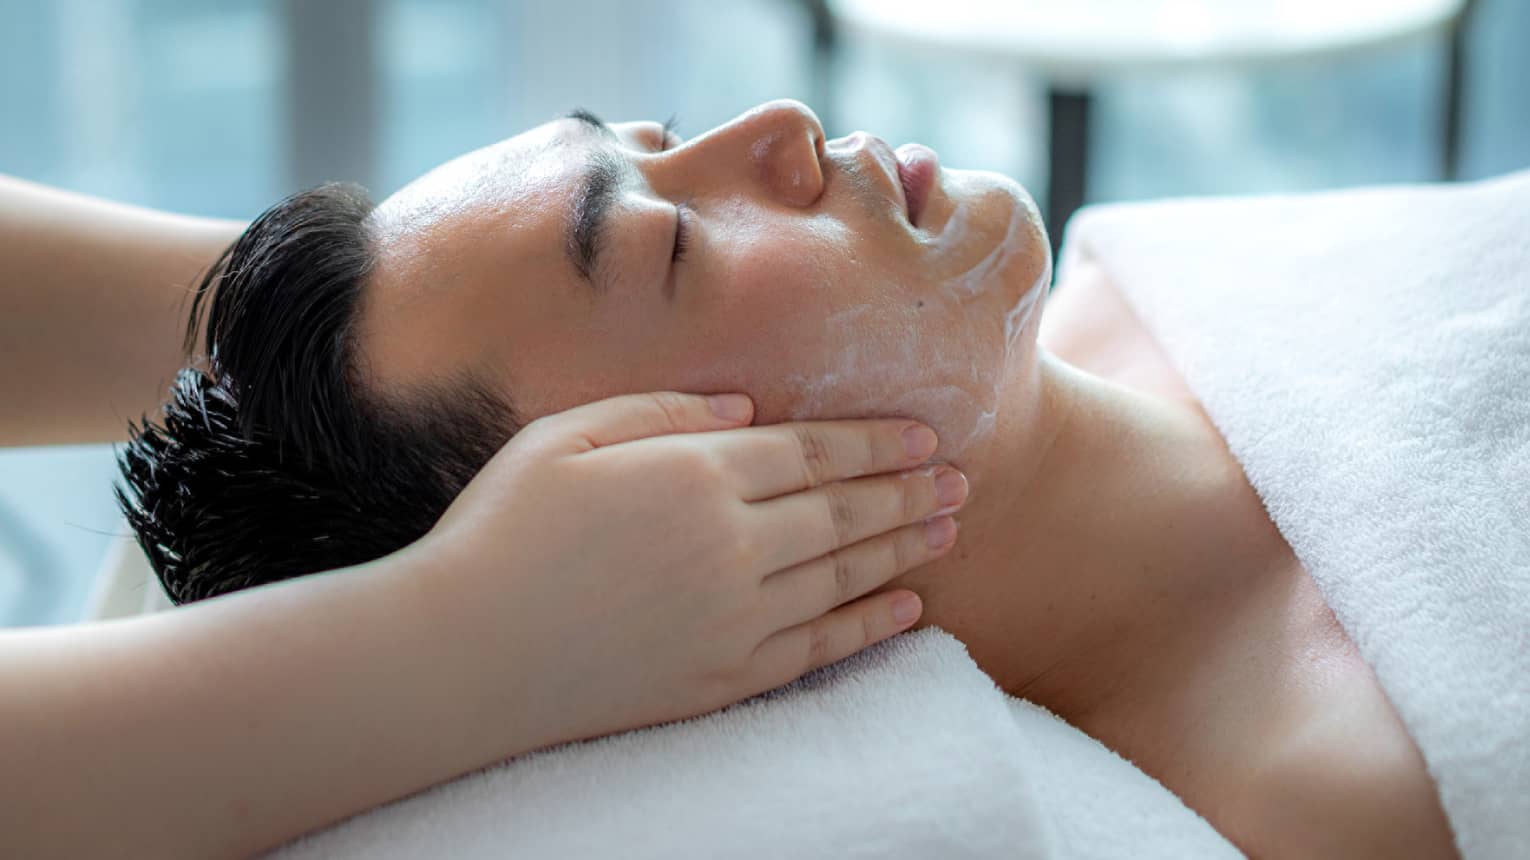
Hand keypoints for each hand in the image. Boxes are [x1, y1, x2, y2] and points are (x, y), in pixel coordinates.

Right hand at [412, 391, 967, 748]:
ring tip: (951, 528)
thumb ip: (663, 413)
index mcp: (693, 473)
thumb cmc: (500, 530)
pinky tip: (908, 606)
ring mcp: (733, 617)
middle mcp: (730, 544)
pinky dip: (872, 624)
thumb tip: (748, 406)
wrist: (461, 655)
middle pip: (844, 510)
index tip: (925, 433)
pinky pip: (821, 648)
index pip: (811, 450)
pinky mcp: (723, 677)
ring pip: (845, 574)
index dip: (875, 441)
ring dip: (905, 548)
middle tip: (962, 478)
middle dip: (909, 490)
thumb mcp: (565, 436)